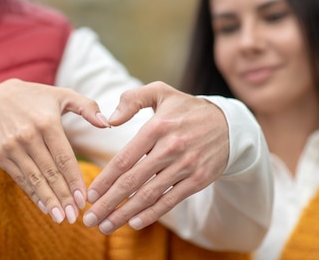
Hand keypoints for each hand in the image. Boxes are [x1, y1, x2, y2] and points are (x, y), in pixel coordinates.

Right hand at [0, 78, 109, 224]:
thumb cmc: (39, 97)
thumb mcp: (64, 96)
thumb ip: (88, 107)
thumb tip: (108, 123)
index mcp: (47, 122)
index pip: (63, 157)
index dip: (74, 180)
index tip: (84, 199)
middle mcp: (27, 135)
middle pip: (49, 172)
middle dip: (63, 197)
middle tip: (75, 216)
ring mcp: (12, 146)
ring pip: (34, 178)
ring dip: (49, 200)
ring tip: (62, 218)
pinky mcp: (0, 154)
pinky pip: (20, 178)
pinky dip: (33, 194)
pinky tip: (45, 207)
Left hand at [82, 81, 229, 233]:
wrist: (229, 124)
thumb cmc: (185, 108)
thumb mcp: (160, 92)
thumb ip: (132, 100)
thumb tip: (109, 120)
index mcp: (157, 127)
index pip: (125, 159)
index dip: (105, 179)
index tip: (90, 194)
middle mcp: (171, 148)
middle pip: (133, 181)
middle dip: (108, 203)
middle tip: (90, 219)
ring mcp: (186, 165)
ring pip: (149, 195)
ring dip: (125, 213)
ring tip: (106, 226)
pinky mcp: (198, 179)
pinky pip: (171, 200)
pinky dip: (152, 214)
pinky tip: (134, 223)